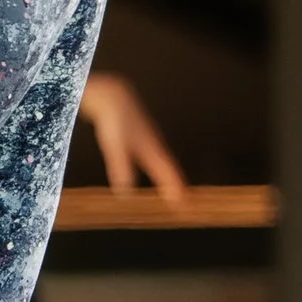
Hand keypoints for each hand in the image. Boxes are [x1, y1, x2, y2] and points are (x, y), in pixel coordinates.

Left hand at [78, 73, 185, 195]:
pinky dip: (161, 166)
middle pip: (171, 169)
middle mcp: (156, 145)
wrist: (114, 96)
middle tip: (186, 203)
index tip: (184, 205)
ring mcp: (151, 139)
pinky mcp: (143, 135)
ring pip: (165, 161)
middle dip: (179, 185)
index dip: (177, 189)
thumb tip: (125, 193)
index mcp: (153, 149)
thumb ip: (121, 168)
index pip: (169, 174)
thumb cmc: (116, 121)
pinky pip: (157, 155)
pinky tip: (156, 166)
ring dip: (172, 176)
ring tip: (176, 190)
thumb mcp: (115, 147)